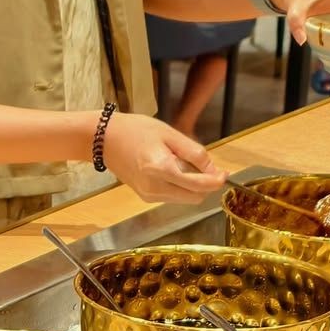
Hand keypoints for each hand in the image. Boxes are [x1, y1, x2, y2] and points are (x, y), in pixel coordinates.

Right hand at [103, 113, 225, 204]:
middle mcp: (155, 188)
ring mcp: (149, 195)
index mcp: (161, 169)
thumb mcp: (170, 134)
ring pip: (184, 199)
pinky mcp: (146, 197)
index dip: (215, 181)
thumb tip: (212, 169)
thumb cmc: (136, 131)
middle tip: (207, 167)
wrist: (105, 140)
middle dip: (205, 186)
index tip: (224, 173)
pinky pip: (172, 196)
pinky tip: (173, 171)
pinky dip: (180, 187)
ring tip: (185, 164)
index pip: (198, 185)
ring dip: (193, 186)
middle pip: (194, 198)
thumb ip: (193, 153)